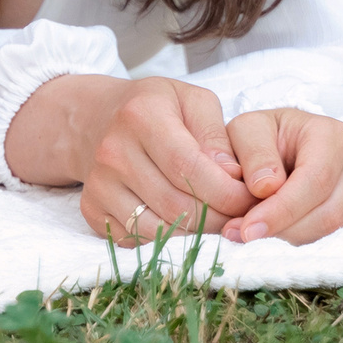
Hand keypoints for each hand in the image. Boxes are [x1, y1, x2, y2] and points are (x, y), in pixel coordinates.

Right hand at [8, 75, 257, 244]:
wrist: (98, 118)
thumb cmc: (157, 109)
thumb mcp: (193, 101)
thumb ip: (217, 134)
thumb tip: (233, 176)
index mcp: (140, 116)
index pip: (189, 168)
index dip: (227, 193)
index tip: (251, 200)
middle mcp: (113, 151)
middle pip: (176, 206)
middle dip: (218, 220)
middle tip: (241, 218)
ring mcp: (98, 183)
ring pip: (158, 229)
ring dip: (196, 236)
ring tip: (216, 223)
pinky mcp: (92, 208)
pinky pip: (137, 240)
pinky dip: (166, 241)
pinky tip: (182, 225)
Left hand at [218, 107, 342, 244]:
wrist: (287, 140)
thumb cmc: (266, 135)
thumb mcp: (247, 129)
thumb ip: (253, 152)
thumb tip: (265, 188)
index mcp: (331, 135)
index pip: (313, 181)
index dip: (282, 210)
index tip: (248, 230)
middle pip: (329, 213)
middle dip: (285, 230)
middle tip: (246, 236)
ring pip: (337, 230)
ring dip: (295, 239)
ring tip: (259, 234)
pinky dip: (311, 242)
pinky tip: (283, 235)